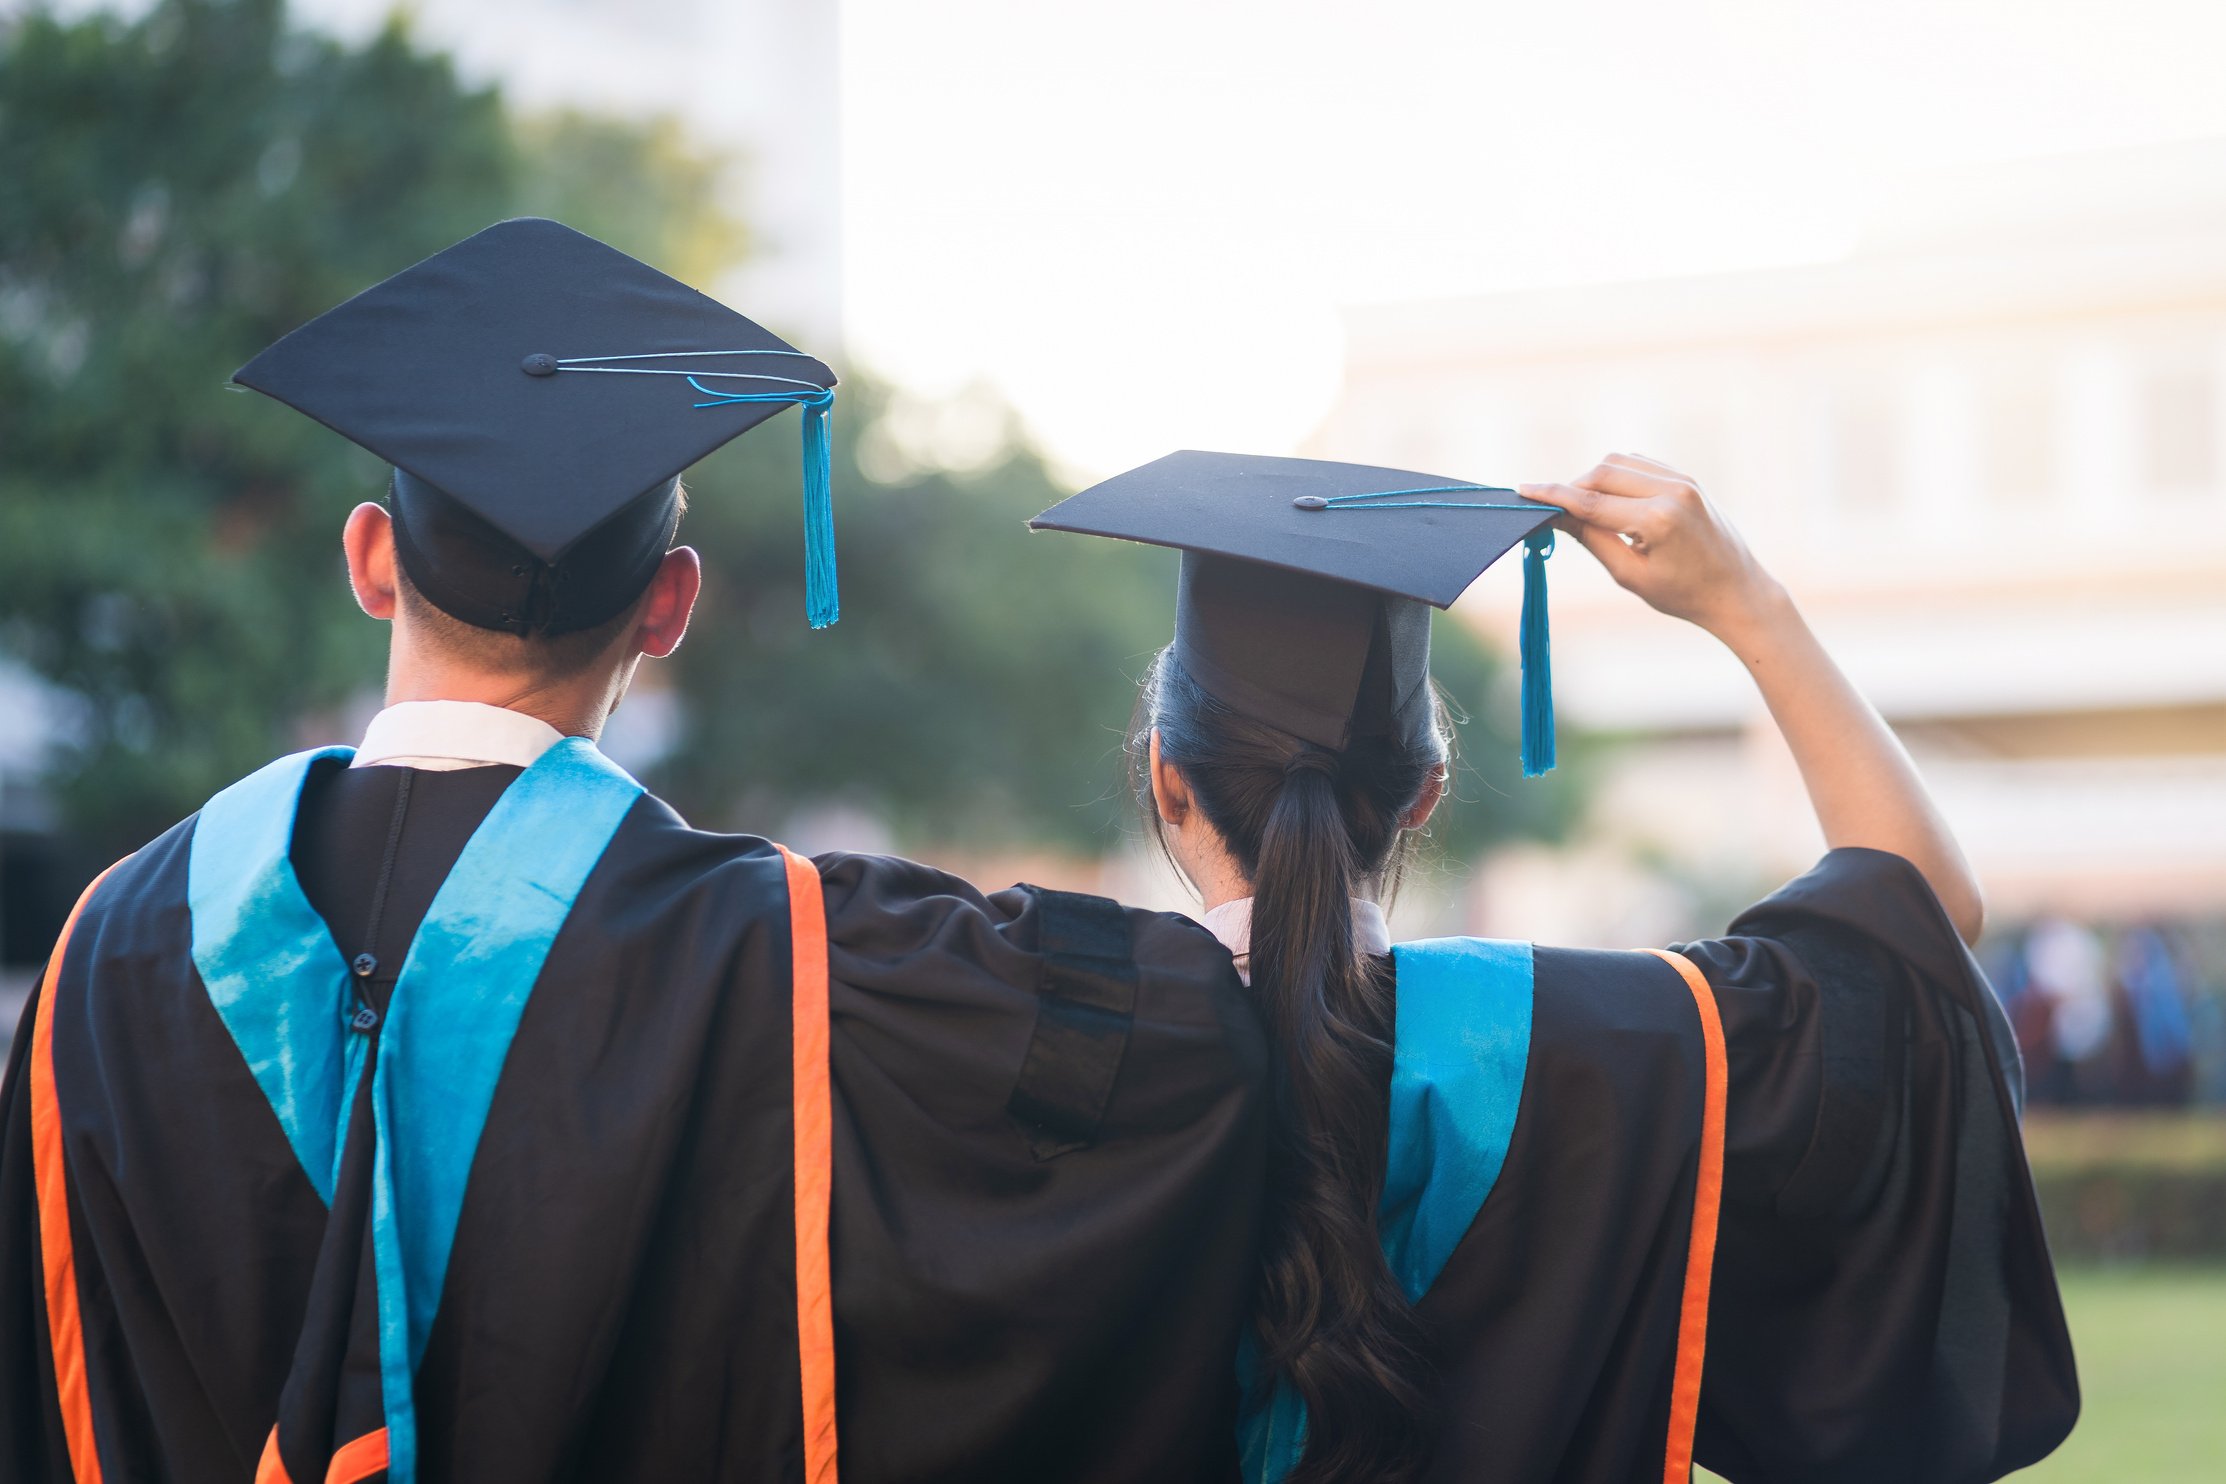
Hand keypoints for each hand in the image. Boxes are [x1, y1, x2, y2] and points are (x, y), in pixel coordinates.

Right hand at [1520, 454, 1781, 639]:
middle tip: (1557, 513)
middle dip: (1573, 488)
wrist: (1736, 590)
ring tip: (1588, 511)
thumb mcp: (1630, 574)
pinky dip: (1618, 476)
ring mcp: (1683, 479)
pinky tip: (1613, 500)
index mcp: (1657, 519)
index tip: (1523, 490)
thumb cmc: (1683, 594)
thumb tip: (1556, 516)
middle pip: (1601, 472)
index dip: (1552, 495)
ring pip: (1619, 461)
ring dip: (1594, 480)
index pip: (1590, 501)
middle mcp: (1672, 490)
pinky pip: (1640, 463)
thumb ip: (1591, 539)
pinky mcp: (1687, 478)